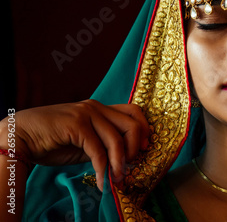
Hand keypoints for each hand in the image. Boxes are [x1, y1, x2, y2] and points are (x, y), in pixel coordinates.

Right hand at [0, 100, 149, 189]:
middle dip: (135, 148)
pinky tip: (102, 182)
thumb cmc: (52, 141)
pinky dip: (103, 170)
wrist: (20, 137)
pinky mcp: (76, 125)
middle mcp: (96, 107)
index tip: (143, 149)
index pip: (134, 112)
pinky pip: (98, 150)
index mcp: (101, 108)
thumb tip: (125, 159)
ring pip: (117, 138)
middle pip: (133, 123)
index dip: (144, 130)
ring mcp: (87, 113)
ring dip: (120, 164)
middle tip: (130, 167)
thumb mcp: (84, 142)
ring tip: (116, 180)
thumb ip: (103, 145)